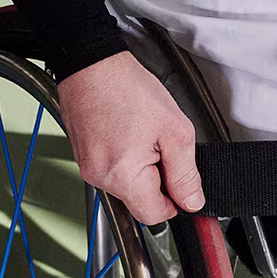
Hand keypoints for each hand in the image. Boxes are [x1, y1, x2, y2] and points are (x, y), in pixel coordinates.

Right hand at [56, 52, 202, 223]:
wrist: (91, 62)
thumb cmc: (126, 88)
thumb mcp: (174, 131)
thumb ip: (186, 174)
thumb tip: (192, 202)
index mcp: (123, 176)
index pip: (155, 215)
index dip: (175, 202)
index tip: (181, 180)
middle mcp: (100, 178)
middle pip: (140, 202)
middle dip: (158, 182)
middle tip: (162, 147)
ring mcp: (88, 168)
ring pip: (127, 186)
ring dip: (142, 169)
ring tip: (142, 134)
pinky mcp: (84, 157)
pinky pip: (112, 171)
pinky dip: (125, 159)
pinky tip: (128, 132)